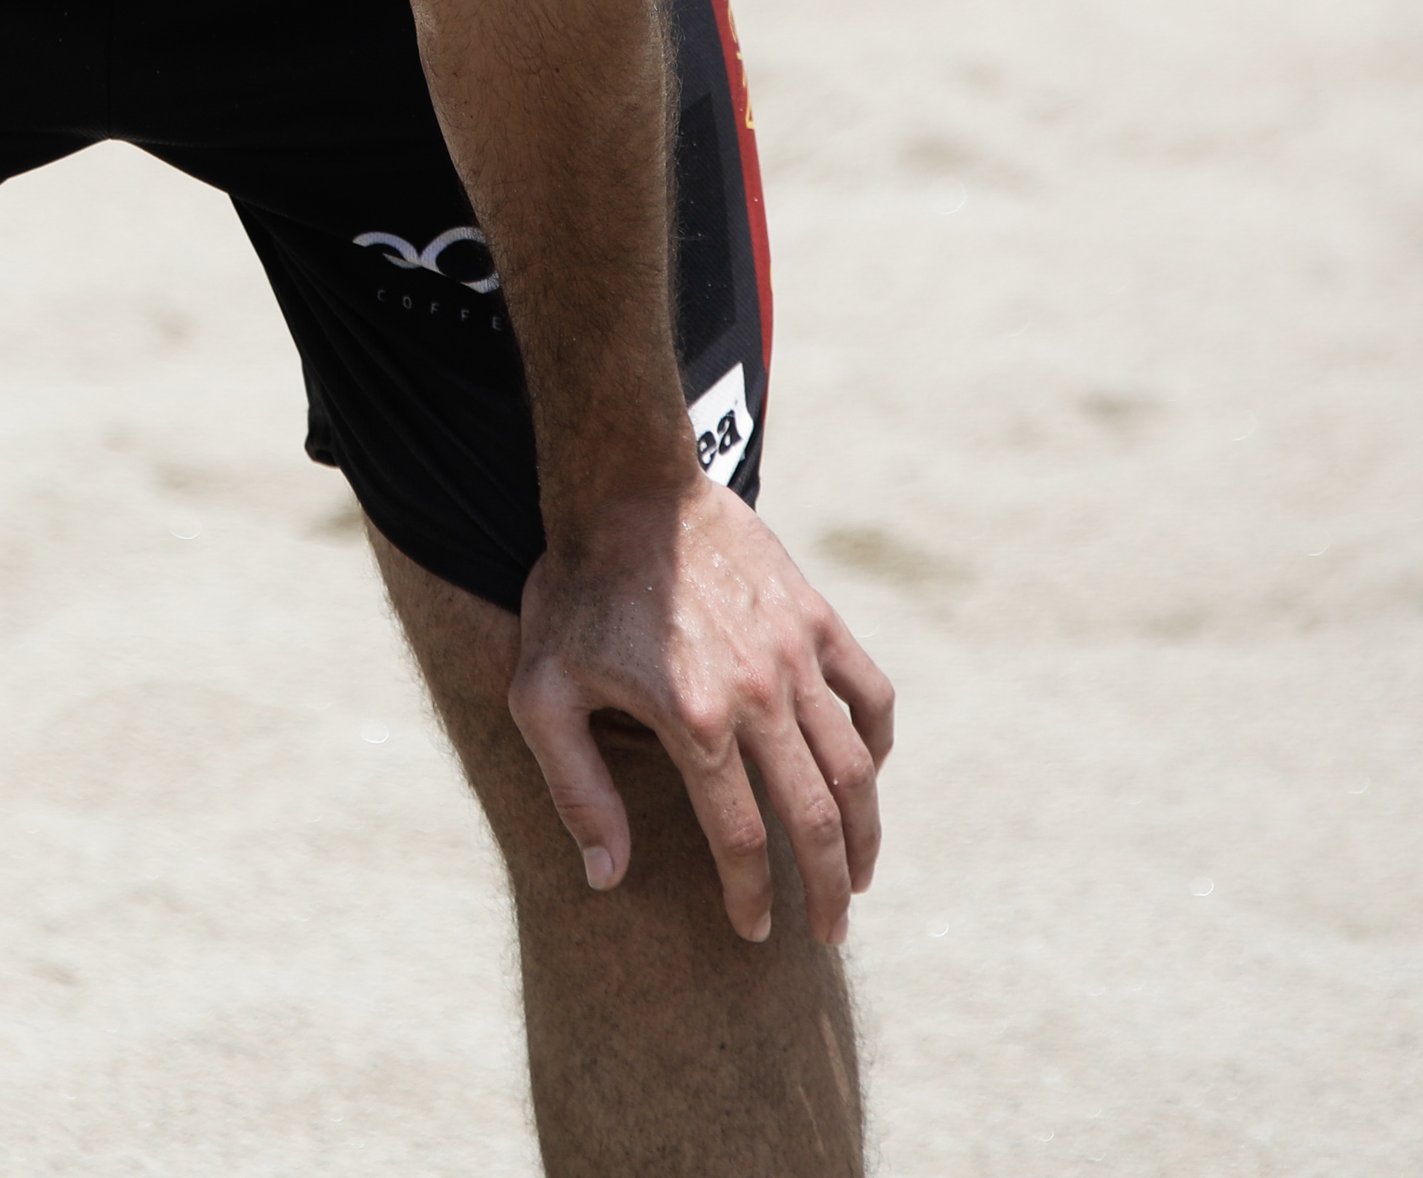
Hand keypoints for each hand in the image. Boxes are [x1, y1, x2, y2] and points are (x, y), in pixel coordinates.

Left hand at [509, 479, 893, 944]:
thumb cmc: (574, 595)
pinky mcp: (815, 618)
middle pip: (815, 818)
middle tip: (827, 932)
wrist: (625, 489)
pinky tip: (866, 778)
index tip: (754, 931)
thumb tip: (608, 877)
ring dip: (865, 833)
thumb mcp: (543, 695)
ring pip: (855, 766)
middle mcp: (759, 694)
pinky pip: (871, 694)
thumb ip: (577, 791)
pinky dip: (879, 744)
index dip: (750, 897)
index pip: (740, 839)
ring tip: (857, 877)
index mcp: (694, 722)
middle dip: (827, 889)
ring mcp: (795, 654)